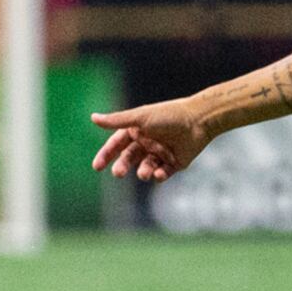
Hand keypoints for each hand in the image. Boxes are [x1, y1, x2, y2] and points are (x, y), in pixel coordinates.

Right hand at [88, 98, 209, 181]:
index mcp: (137, 130)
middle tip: (118, 173)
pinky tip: (159, 173)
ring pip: (145, 167)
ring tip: (146, 173)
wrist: (199, 120)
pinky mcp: (174, 164)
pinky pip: (162, 173)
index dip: (106, 155)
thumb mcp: (140, 117)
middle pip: (129, 158)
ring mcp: (160, 154)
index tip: (97, 166)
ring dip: (143, 172)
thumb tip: (93, 117)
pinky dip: (159, 175)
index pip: (116, 144)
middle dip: (122, 166)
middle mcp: (147, 142)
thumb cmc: (168, 115)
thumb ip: (117, 121)